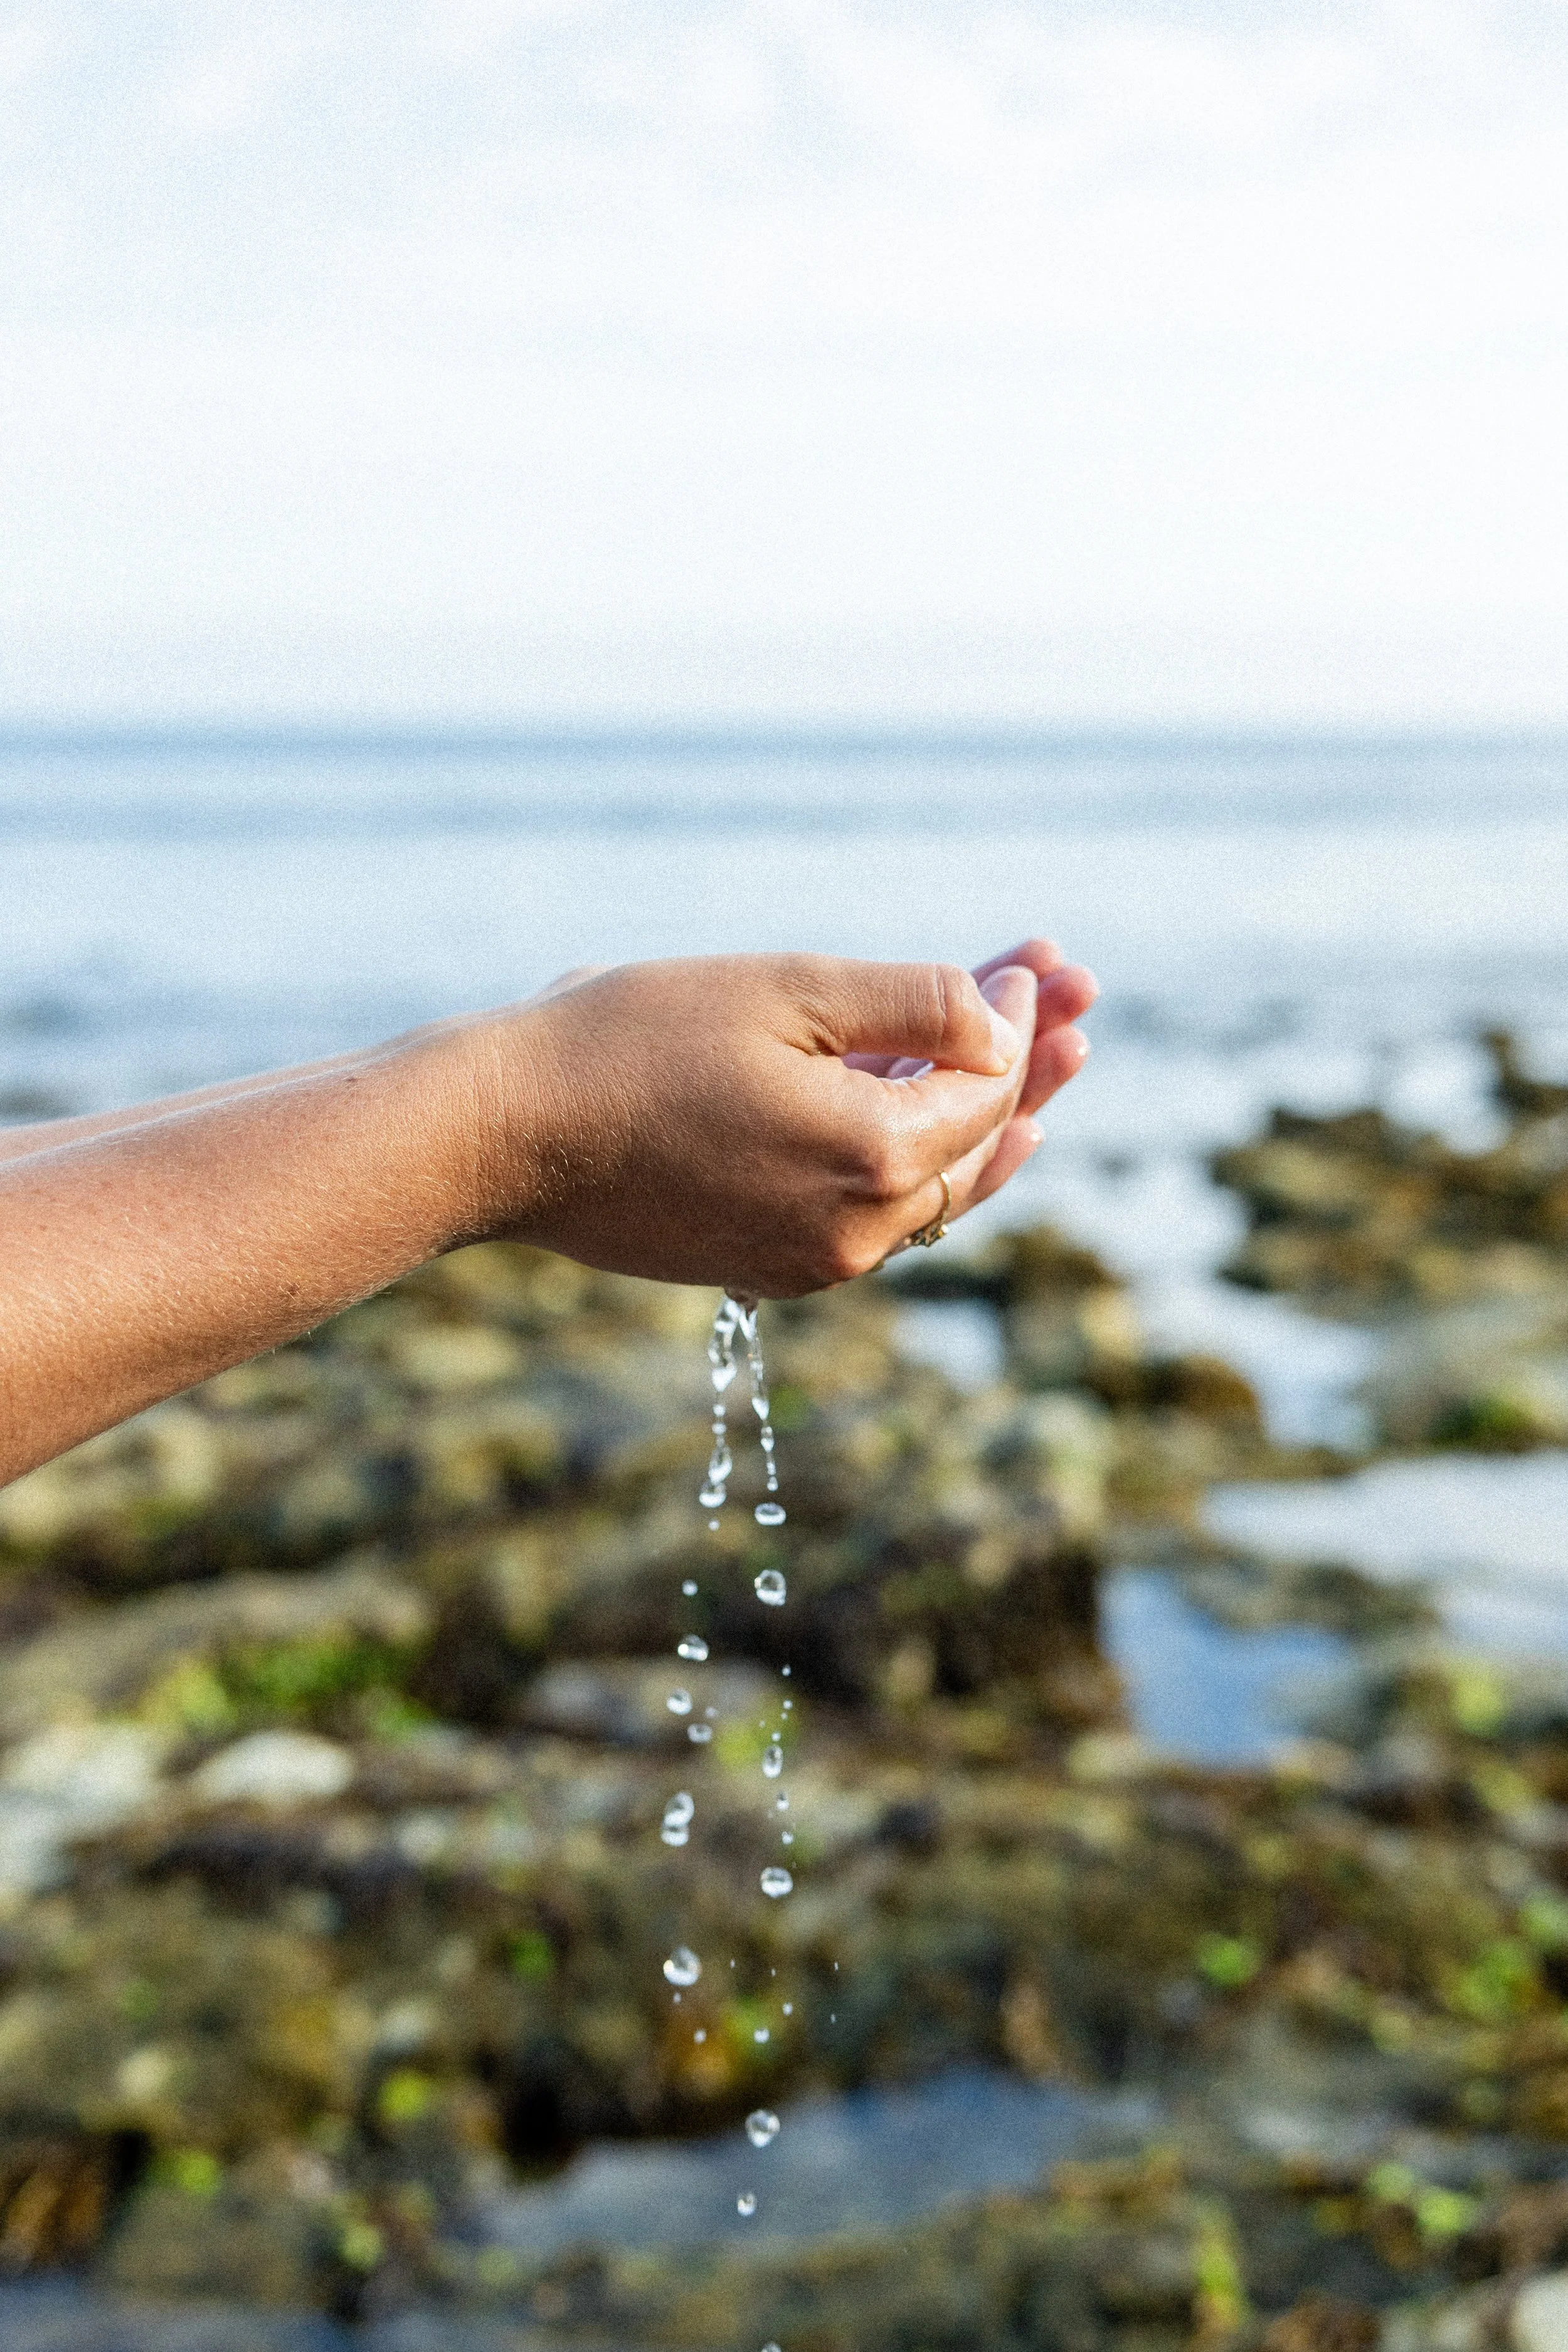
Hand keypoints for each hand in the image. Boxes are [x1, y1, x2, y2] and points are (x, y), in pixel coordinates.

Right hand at [470, 947, 1093, 1296]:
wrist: (503, 1135)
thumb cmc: (630, 1042)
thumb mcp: (788, 991)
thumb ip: (916, 1004)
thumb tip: (1008, 1020)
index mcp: (872, 1162)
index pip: (988, 1085)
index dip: (1019, 1015)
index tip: (1034, 956)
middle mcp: (856, 1235)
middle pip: (978, 1144)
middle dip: (1032, 1066)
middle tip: (1085, 1000)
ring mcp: (810, 1263)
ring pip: (933, 1188)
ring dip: (988, 1117)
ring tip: (1046, 1062)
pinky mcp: (766, 1268)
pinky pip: (874, 1217)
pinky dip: (917, 1165)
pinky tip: (946, 1137)